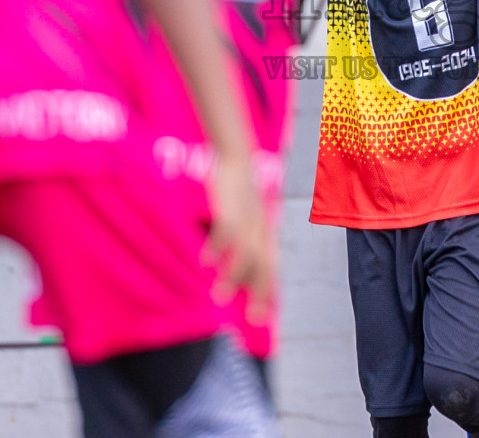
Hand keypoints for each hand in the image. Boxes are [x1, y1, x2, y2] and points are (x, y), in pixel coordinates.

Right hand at [203, 153, 274, 320]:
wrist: (237, 159)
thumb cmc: (241, 195)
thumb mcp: (246, 222)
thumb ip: (243, 247)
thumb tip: (236, 275)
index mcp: (265, 235)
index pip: (272, 269)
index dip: (270, 293)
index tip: (265, 318)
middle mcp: (261, 231)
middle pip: (265, 266)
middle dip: (261, 293)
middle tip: (254, 319)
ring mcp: (247, 220)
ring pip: (246, 253)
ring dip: (234, 276)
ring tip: (220, 297)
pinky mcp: (231, 207)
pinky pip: (226, 231)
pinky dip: (217, 248)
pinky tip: (205, 262)